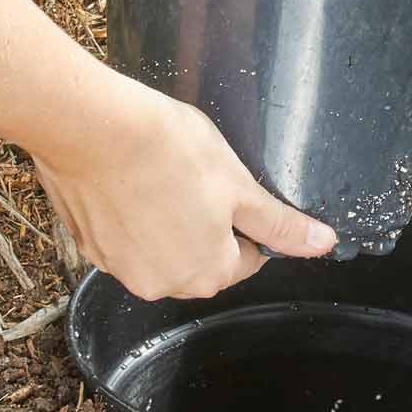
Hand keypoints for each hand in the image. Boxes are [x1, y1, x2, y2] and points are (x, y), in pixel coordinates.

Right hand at [33, 79, 337, 300]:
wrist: (91, 127)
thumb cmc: (169, 150)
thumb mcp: (239, 183)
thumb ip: (279, 222)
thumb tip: (324, 244)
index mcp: (208, 274)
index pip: (246, 260)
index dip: (244, 222)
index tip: (232, 190)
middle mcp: (162, 284)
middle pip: (199, 261)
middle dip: (203, 226)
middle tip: (196, 178)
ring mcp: (118, 268)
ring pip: (157, 250)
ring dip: (164, 223)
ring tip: (160, 174)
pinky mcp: (87, 245)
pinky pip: (120, 239)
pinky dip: (127, 217)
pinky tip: (127, 180)